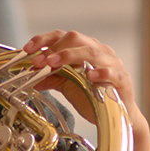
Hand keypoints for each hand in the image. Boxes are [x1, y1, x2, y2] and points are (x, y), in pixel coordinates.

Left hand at [23, 30, 138, 124]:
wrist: (117, 114)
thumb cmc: (94, 95)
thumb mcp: (68, 85)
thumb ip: (51, 78)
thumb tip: (31, 77)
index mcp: (84, 48)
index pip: (62, 36)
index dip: (43, 39)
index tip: (28, 49)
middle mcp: (98, 51)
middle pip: (75, 38)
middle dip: (53, 48)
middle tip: (38, 61)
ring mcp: (111, 63)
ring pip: (91, 51)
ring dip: (69, 55)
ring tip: (53, 63)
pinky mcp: (121, 78)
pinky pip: (112, 71)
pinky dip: (100, 72)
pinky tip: (90, 75)